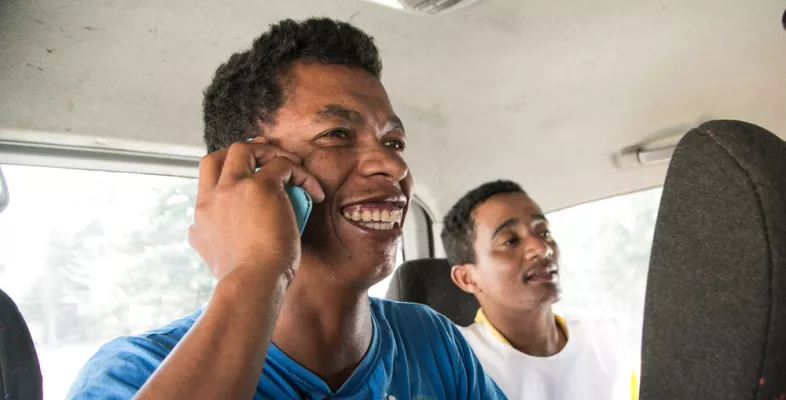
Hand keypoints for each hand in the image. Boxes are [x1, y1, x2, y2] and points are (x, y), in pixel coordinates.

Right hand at [188, 139, 323, 287]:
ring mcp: (233, 188)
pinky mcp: (261, 187)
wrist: (251, 284)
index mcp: (201, 214)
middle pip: (219, 155)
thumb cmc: (243, 279)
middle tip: (272, 155)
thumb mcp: (210, 256)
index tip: (250, 170)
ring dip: (272, 153)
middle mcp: (212, 197)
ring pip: (246, 149)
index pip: (206, 175)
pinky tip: (315, 193)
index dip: (228, 167)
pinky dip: (301, 173)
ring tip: (295, 166)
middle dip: (246, 151)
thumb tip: (197, 231)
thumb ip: (204, 237)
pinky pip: (283, 165)